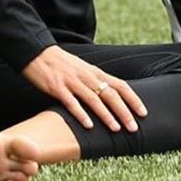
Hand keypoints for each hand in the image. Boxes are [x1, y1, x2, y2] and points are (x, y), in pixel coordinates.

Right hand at [21, 46, 147, 131]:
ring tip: (116, 128)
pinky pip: (72, 102)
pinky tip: (89, 126)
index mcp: (94, 72)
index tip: (144, 113)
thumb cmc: (61, 63)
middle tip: (134, 127)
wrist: (37, 52)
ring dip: (107, 115)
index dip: (133, 99)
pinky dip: (81, 114)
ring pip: (94, 99)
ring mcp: (72, 82)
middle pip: (110, 94)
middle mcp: (86, 76)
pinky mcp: (57, 87)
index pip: (120, 85)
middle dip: (124, 111)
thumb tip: (112, 97)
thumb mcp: (82, 68)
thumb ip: (96, 81)